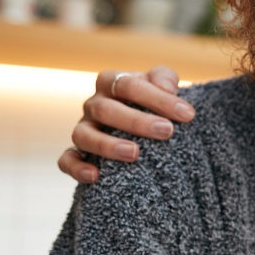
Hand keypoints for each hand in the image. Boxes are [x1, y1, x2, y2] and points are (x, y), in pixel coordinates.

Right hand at [58, 66, 193, 183]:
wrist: (146, 120)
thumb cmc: (154, 100)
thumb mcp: (163, 83)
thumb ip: (165, 78)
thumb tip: (167, 88)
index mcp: (112, 82)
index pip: (129, 85)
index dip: (158, 99)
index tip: (187, 114)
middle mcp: (94, 104)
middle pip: (106, 110)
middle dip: (138, 121)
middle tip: (167, 132)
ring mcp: (83, 128)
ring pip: (83, 135)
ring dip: (107, 145)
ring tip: (135, 154)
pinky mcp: (77, 152)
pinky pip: (67, 160)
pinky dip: (77, 168)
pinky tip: (96, 176)